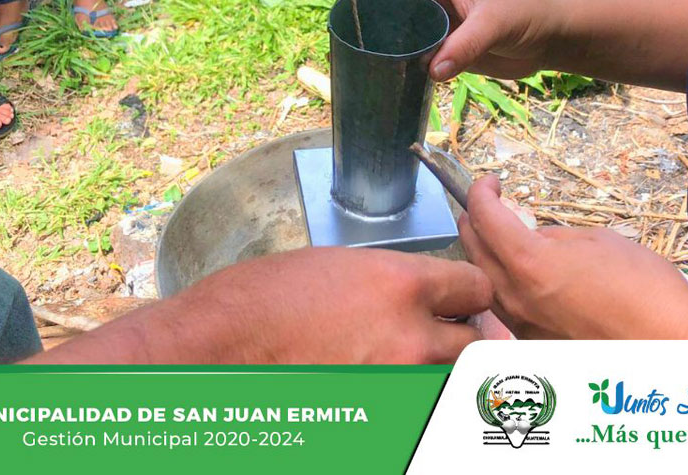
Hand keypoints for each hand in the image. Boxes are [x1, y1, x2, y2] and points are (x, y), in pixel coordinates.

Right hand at [35, 246, 491, 363]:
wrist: (215, 351)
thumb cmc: (259, 301)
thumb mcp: (331, 267)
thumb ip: (386, 281)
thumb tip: (410, 296)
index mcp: (398, 284)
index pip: (473, 287)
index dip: (470, 292)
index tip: (463, 297)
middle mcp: (408, 334)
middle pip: (473, 339)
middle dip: (463, 334)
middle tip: (445, 334)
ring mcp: (396, 382)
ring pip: (450, 379)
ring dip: (439, 369)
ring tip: (409, 361)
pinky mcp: (381, 419)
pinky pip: (415, 407)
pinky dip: (409, 396)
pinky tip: (382, 382)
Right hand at [351, 0, 553, 80]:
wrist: (550, 38)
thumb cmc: (526, 16)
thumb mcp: (495, 24)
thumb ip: (465, 46)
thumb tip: (431, 71)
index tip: (345, 4)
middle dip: (366, 14)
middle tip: (343, 36)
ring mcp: (437, 21)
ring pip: (398, 27)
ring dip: (381, 39)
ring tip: (356, 57)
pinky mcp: (444, 45)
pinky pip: (414, 50)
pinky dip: (399, 59)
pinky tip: (385, 73)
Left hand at [459, 176, 687, 338]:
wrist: (669, 345)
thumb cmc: (643, 288)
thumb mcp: (597, 241)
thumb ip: (555, 237)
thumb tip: (535, 238)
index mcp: (528, 262)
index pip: (484, 217)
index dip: (481, 192)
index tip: (491, 182)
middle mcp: (514, 296)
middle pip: (473, 248)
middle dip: (475, 219)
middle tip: (489, 205)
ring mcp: (520, 323)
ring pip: (484, 280)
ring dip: (485, 252)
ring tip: (501, 236)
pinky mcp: (532, 342)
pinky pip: (503, 305)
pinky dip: (502, 282)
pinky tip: (522, 274)